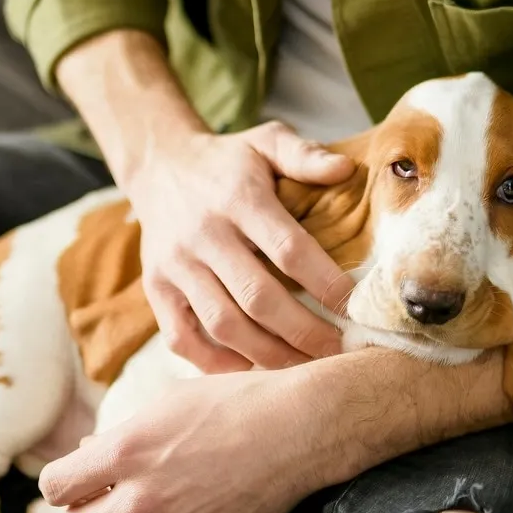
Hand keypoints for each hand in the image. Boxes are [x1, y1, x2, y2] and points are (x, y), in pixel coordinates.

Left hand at [40, 368, 319, 512]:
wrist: (298, 430)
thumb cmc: (235, 402)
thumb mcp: (168, 402)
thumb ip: (121, 434)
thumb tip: (88, 455)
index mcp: (126, 451)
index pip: (56, 487)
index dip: (61, 483)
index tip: (75, 477)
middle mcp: (142, 497)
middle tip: (100, 499)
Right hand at [123, 120, 354, 371]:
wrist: (159, 166)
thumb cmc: (228, 161)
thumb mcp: (266, 142)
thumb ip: (304, 155)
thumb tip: (345, 169)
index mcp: (239, 199)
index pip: (288, 249)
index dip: (325, 284)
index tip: (356, 310)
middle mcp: (205, 235)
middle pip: (258, 297)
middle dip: (304, 332)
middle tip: (340, 353)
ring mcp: (176, 265)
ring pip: (223, 324)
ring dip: (267, 355)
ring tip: (304, 371)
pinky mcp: (156, 288)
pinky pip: (181, 338)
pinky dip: (214, 364)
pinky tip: (250, 371)